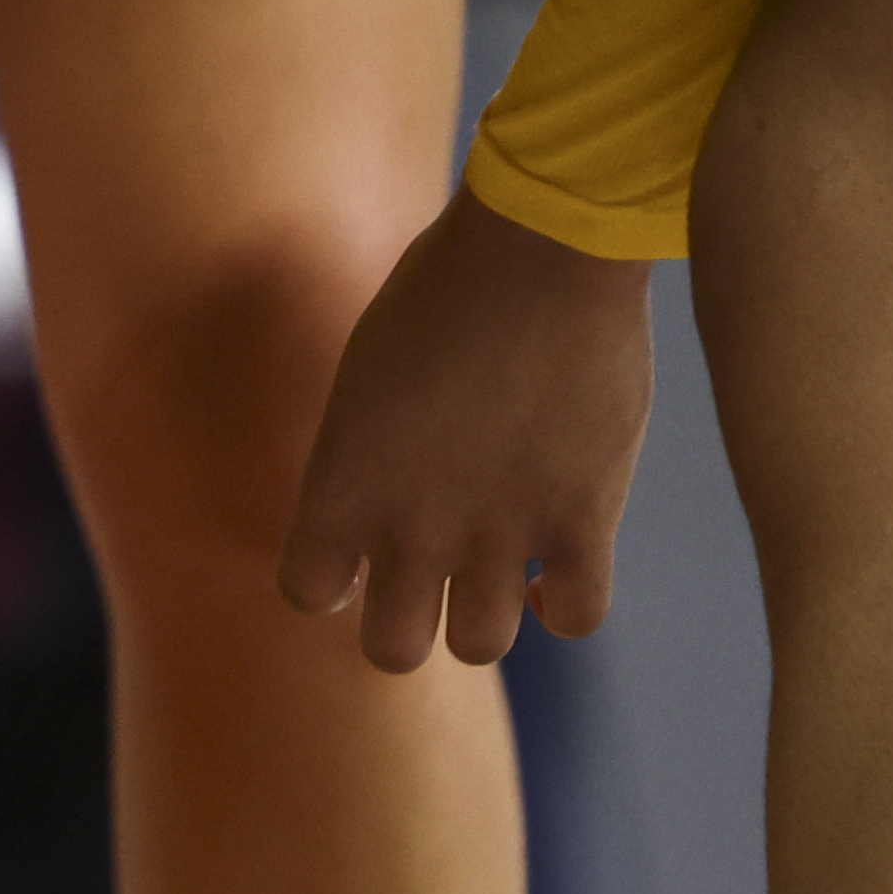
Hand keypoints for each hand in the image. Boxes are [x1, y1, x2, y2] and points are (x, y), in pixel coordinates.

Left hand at [280, 188, 655, 674]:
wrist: (542, 243)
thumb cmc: (446, 287)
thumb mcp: (366, 373)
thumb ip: (364, 456)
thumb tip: (379, 505)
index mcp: (344, 488)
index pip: (308, 593)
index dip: (333, 581)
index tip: (357, 555)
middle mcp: (414, 528)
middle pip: (393, 650)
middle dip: (408, 622)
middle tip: (431, 575)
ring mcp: (501, 532)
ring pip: (480, 647)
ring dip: (485, 616)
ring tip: (499, 568)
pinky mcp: (585, 518)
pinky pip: (577, 617)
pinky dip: (565, 606)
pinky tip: (559, 571)